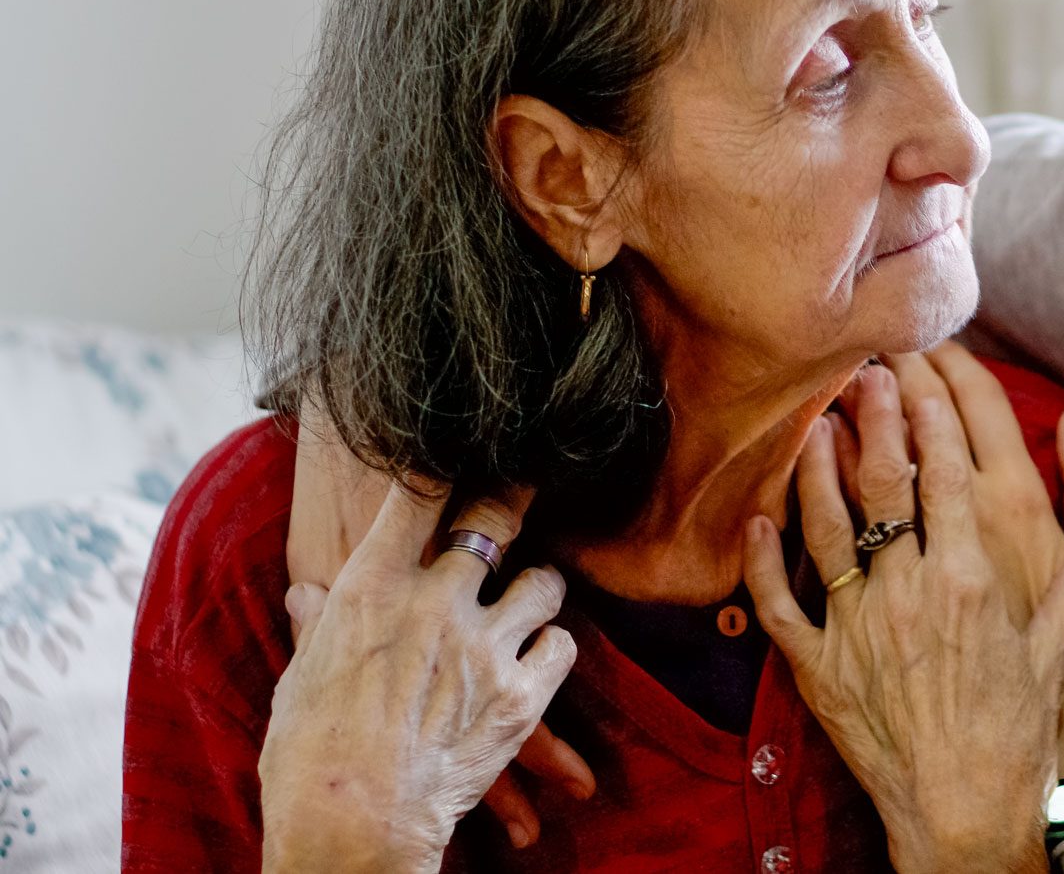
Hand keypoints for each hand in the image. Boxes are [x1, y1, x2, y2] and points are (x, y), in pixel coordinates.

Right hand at [286, 411, 594, 843]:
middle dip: (516, 492)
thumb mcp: (300, 682)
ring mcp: (483, 645)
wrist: (351, 830)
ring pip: (544, 580)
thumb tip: (309, 595)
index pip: (415, 492)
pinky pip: (562, 644)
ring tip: (531, 598)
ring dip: (540, 588)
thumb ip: (318, 630)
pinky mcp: (521, 694)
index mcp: (370, 590)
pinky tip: (539, 657)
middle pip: (495, 518)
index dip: (444, 453)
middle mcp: (434, 602)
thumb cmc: (306, 760)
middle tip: (531, 479)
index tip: (465, 435)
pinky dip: (553, 648)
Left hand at [744, 370, 1063, 872]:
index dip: (932, 419)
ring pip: (826, 529)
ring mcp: (859, 627)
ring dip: (816, 470)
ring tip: (813, 423)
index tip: (922, 374)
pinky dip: (764, 558)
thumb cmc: (1018, 739)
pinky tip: (758, 517)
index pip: (946, 477)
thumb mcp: (1057, 659)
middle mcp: (910, 592)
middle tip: (863, 371)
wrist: (965, 816)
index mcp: (971, 580)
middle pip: (884, 486)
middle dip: (874, 420)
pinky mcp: (821, 668)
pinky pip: (783, 603)